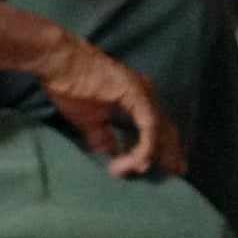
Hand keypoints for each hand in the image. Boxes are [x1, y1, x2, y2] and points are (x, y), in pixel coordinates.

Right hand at [39, 36, 186, 178]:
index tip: (167, 169)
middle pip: (166, 129)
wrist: (60, 63)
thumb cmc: (71, 87)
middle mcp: (145, 95)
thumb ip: (102, 137)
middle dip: (171, 153)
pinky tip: (138, 162)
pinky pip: (148, 126)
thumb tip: (111, 154)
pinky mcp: (137, 94)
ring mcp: (143, 93)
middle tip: (177, 173)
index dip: (163, 148)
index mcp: (136, 99)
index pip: (157, 127)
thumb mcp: (90, 121)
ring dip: (156, 154)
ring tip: (149, 172)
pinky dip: (145, 147)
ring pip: (161, 129)